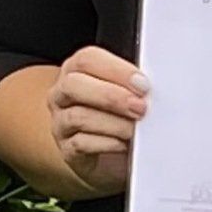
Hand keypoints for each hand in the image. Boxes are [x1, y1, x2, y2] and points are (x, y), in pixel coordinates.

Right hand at [46, 46, 148, 196]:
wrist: (101, 152)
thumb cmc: (114, 114)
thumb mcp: (121, 93)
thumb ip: (130, 85)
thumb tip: (150, 88)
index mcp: (76, 70)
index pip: (87, 59)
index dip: (116, 69)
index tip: (142, 84)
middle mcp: (62, 94)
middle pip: (74, 85)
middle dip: (112, 96)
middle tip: (140, 107)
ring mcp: (60, 122)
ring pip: (77, 116)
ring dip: (113, 123)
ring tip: (135, 129)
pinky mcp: (66, 150)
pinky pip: (80, 144)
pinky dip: (107, 143)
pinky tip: (123, 144)